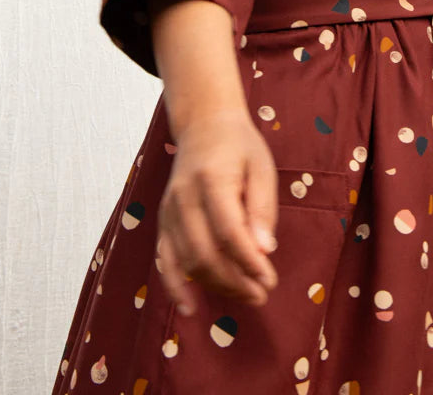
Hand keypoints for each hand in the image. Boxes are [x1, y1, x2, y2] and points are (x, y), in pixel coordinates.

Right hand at [156, 107, 278, 314]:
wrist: (204, 125)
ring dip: (216, 285)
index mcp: (211, 179)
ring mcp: (168, 210)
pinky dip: (175, 286)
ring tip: (245, 296)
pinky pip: (164, 259)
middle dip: (234, 281)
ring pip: (187, 261)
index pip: (228, 231)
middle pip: (205, 252)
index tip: (269, 278)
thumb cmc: (239, 146)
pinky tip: (190, 307)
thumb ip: (262, 208)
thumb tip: (264, 250)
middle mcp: (183, 197)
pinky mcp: (163, 220)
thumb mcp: (261, 167)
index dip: (248, 261)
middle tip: (262, 294)